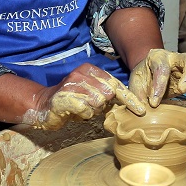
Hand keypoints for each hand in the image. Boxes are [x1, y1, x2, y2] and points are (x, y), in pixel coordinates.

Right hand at [20, 64, 145, 129]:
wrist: (44, 105)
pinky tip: (75, 112)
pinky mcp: (65, 98)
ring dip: (92, 110)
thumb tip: (132, 103)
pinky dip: (83, 115)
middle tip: (90, 105)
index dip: (129, 98)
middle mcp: (81, 74)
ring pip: (97, 102)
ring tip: (81, 108)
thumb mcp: (92, 93)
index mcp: (90, 70)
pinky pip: (86, 110)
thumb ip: (108, 94)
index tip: (141, 110)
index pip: (115, 84)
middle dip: (102, 104)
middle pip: (108, 94)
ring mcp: (72, 85)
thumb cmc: (73, 100)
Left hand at [128, 48, 185, 107]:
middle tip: (182, 91)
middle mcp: (176, 58)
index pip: (162, 68)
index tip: (153, 103)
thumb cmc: (142, 77)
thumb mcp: (134, 83)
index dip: (158, 86)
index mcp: (158, 56)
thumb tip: (143, 111)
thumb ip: (137, 95)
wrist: (147, 72)